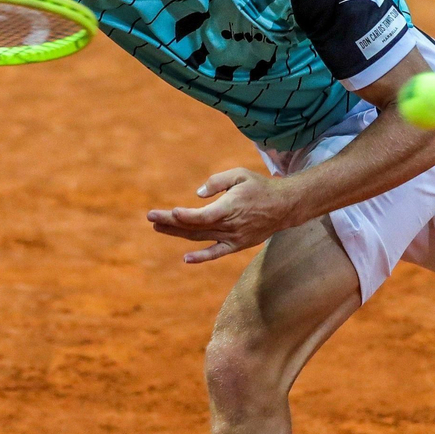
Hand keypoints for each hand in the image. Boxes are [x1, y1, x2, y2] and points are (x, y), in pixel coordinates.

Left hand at [147, 169, 302, 263]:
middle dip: (170, 222)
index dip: (185, 217)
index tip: (169, 212)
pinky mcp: (236, 245)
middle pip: (195, 227)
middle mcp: (229, 226)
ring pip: (200, 238)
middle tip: (150, 217)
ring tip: (157, 228)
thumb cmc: (259, 187)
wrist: (284, 206)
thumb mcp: (239, 174)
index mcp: (230, 208)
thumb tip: (197, 195)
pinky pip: (216, 253)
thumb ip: (217, 182)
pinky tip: (186, 258)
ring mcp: (232, 238)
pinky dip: (201, 257)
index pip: (203, 217)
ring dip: (177, 234)